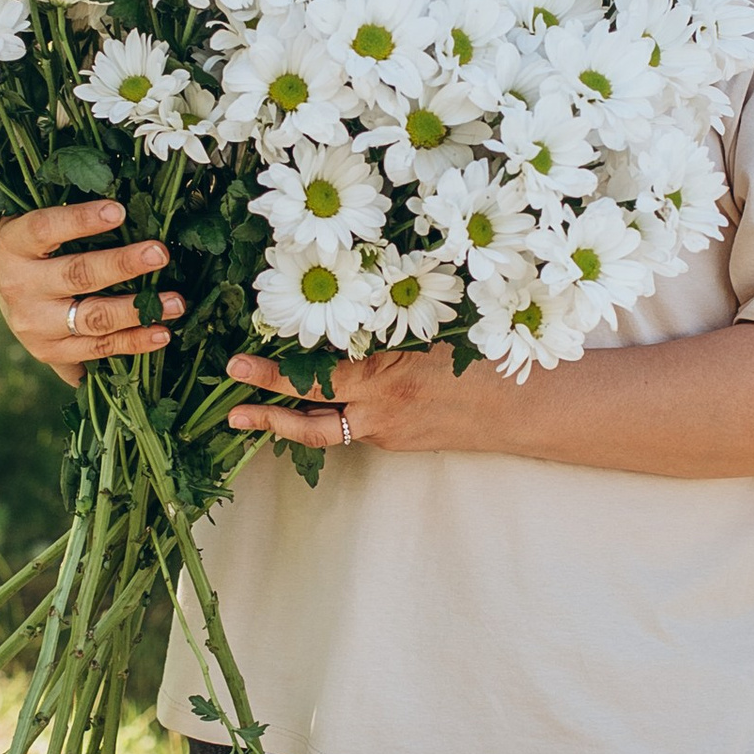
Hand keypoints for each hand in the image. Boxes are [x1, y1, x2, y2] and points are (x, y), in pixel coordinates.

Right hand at [0, 200, 181, 384]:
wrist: (9, 301)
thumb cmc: (39, 251)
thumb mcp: (40, 228)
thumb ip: (72, 217)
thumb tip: (132, 199)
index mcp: (13, 245)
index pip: (45, 228)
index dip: (81, 220)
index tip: (119, 211)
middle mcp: (18, 286)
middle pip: (76, 275)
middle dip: (123, 264)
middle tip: (160, 254)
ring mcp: (34, 325)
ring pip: (92, 318)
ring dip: (138, 310)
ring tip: (176, 302)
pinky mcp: (50, 354)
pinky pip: (98, 348)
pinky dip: (133, 342)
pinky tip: (162, 332)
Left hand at [222, 345, 496, 457]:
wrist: (521, 408)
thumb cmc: (481, 356)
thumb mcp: (425, 332)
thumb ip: (380, 328)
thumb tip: (339, 309)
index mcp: (384, 379)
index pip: (313, 381)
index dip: (271, 375)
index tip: (236, 366)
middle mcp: (380, 413)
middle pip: (309, 423)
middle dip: (266, 415)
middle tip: (231, 410)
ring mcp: (388, 433)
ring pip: (329, 430)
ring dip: (295, 420)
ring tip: (259, 412)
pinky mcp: (398, 443)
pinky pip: (356, 428)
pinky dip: (336, 415)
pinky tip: (326, 400)